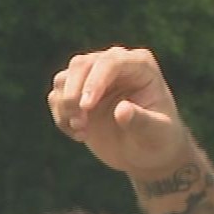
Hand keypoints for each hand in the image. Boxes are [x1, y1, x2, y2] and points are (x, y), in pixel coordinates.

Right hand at [48, 46, 195, 180]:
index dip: (94, 82)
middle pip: (81, 65)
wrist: (144, 151)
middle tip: (80, 125)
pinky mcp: (77, 93)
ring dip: (65, 107)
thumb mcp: (155, 132)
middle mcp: (114, 65)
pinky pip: (56, 97)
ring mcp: (93, 77)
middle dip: (73, 95)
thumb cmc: (157, 139)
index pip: (110, 62)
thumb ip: (140, 121)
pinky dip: (61, 117)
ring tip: (81, 131)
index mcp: (140, 66)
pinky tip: (79, 134)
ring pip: (63, 79)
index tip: (86, 108)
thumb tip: (122, 110)